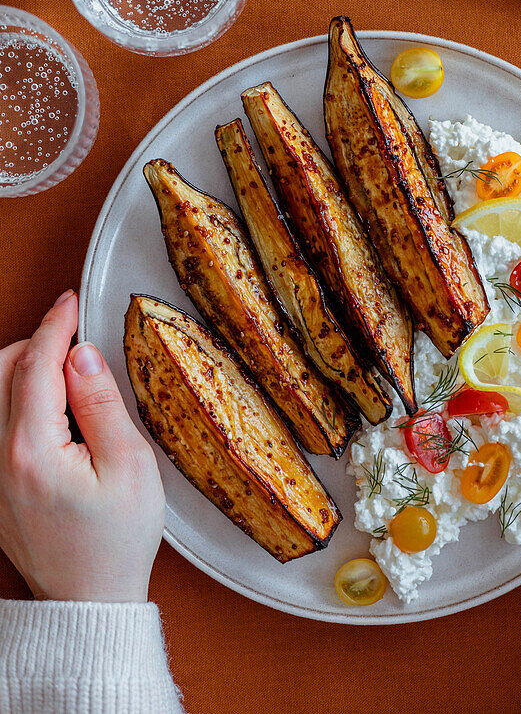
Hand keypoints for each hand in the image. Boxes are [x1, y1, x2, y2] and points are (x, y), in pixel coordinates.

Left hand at [0, 291, 164, 600]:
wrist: (89, 599)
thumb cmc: (117, 540)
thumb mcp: (130, 466)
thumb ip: (102, 403)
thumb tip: (83, 354)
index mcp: (32, 450)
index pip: (36, 365)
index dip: (55, 325)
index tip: (72, 300)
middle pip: (1, 371)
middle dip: (36, 342)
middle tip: (76, 336)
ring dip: (23, 368)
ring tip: (66, 368)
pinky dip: (16, 397)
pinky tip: (52, 405)